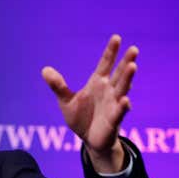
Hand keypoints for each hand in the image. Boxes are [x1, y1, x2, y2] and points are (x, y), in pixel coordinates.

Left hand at [42, 34, 136, 172]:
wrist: (88, 140)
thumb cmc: (80, 118)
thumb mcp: (66, 101)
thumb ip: (58, 86)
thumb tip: (44, 69)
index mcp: (98, 83)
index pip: (105, 64)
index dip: (111, 52)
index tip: (116, 37)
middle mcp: (109, 91)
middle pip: (119, 74)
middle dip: (126, 62)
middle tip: (133, 49)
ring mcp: (113, 105)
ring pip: (122, 89)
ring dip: (127, 79)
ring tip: (132, 66)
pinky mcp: (114, 120)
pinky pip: (119, 112)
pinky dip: (122, 106)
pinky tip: (125, 100)